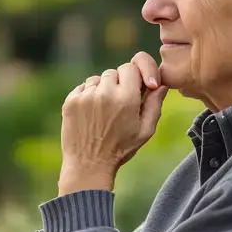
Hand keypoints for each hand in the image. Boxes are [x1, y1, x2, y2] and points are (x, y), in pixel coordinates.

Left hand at [59, 52, 167, 193]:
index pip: (131, 66)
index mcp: (127, 98)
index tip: (136, 87)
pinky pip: (83, 87)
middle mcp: (105, 93)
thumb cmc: (121, 149)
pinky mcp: (71, 101)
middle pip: (114, 72)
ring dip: (102, 89)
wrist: (89, 165)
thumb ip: (155, 104)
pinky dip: (88, 95)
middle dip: (119, 84)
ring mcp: (86, 96)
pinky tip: (91, 114)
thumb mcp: (145, 130)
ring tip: (104, 111)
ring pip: (97, 79)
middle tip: (119, 104)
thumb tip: (161, 83)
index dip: (135, 76)